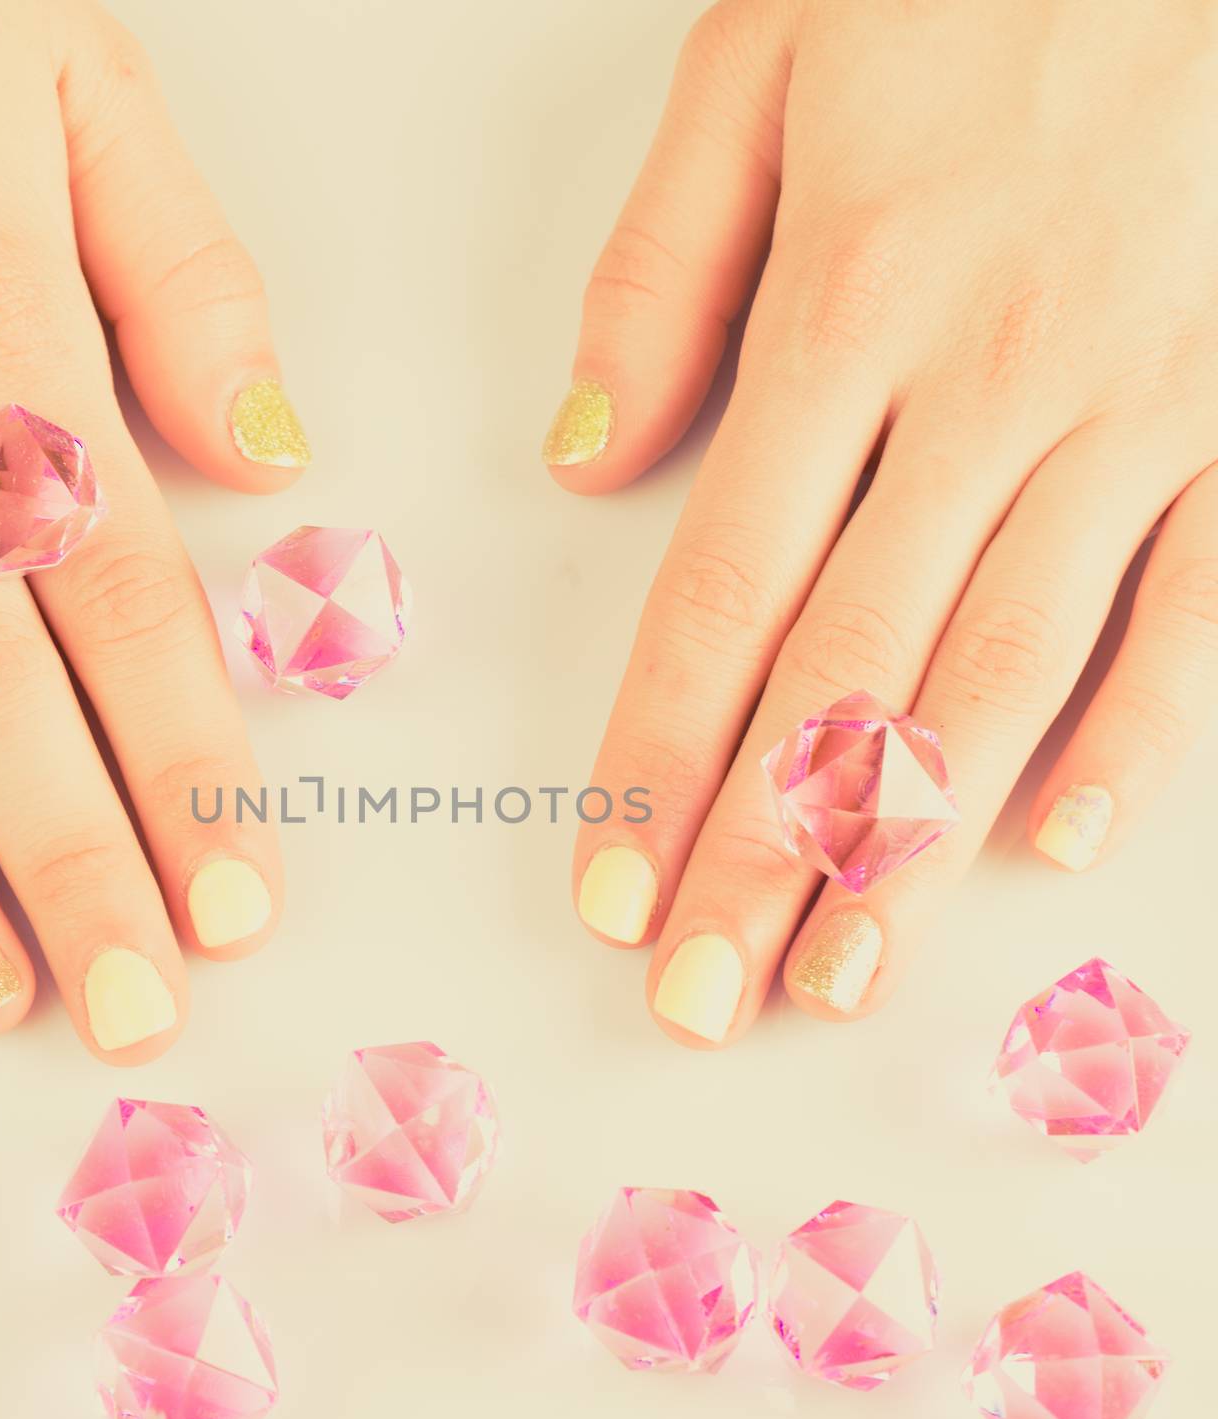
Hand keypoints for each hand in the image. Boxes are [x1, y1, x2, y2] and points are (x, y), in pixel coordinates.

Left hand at [553, 0, 1217, 1043]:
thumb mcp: (770, 53)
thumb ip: (665, 268)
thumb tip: (585, 457)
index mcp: (850, 306)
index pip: (723, 592)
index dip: (658, 758)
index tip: (612, 887)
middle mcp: (991, 384)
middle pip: (845, 674)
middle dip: (760, 856)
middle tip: (694, 999)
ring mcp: (1139, 407)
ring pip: (1002, 674)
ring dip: (914, 847)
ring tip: (837, 978)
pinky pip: (1196, 605)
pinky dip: (1130, 736)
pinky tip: (1051, 850)